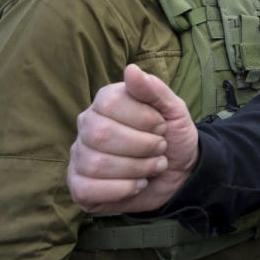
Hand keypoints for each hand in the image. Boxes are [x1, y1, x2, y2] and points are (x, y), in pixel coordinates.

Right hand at [68, 64, 197, 213]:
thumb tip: (131, 69)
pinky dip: (123, 189)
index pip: (110, 103)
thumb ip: (154, 90)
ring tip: (152, 166)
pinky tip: (137, 184)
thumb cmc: (172, 137)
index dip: (143, 118)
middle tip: (160, 148)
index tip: (162, 126)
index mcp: (106, 101)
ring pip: (96, 164)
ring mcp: (79, 156)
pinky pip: (88, 189)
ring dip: (137, 168)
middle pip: (101, 135)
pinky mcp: (79, 186)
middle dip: (142, 145)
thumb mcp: (174, 110)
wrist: (179, 174)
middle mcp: (87, 126)